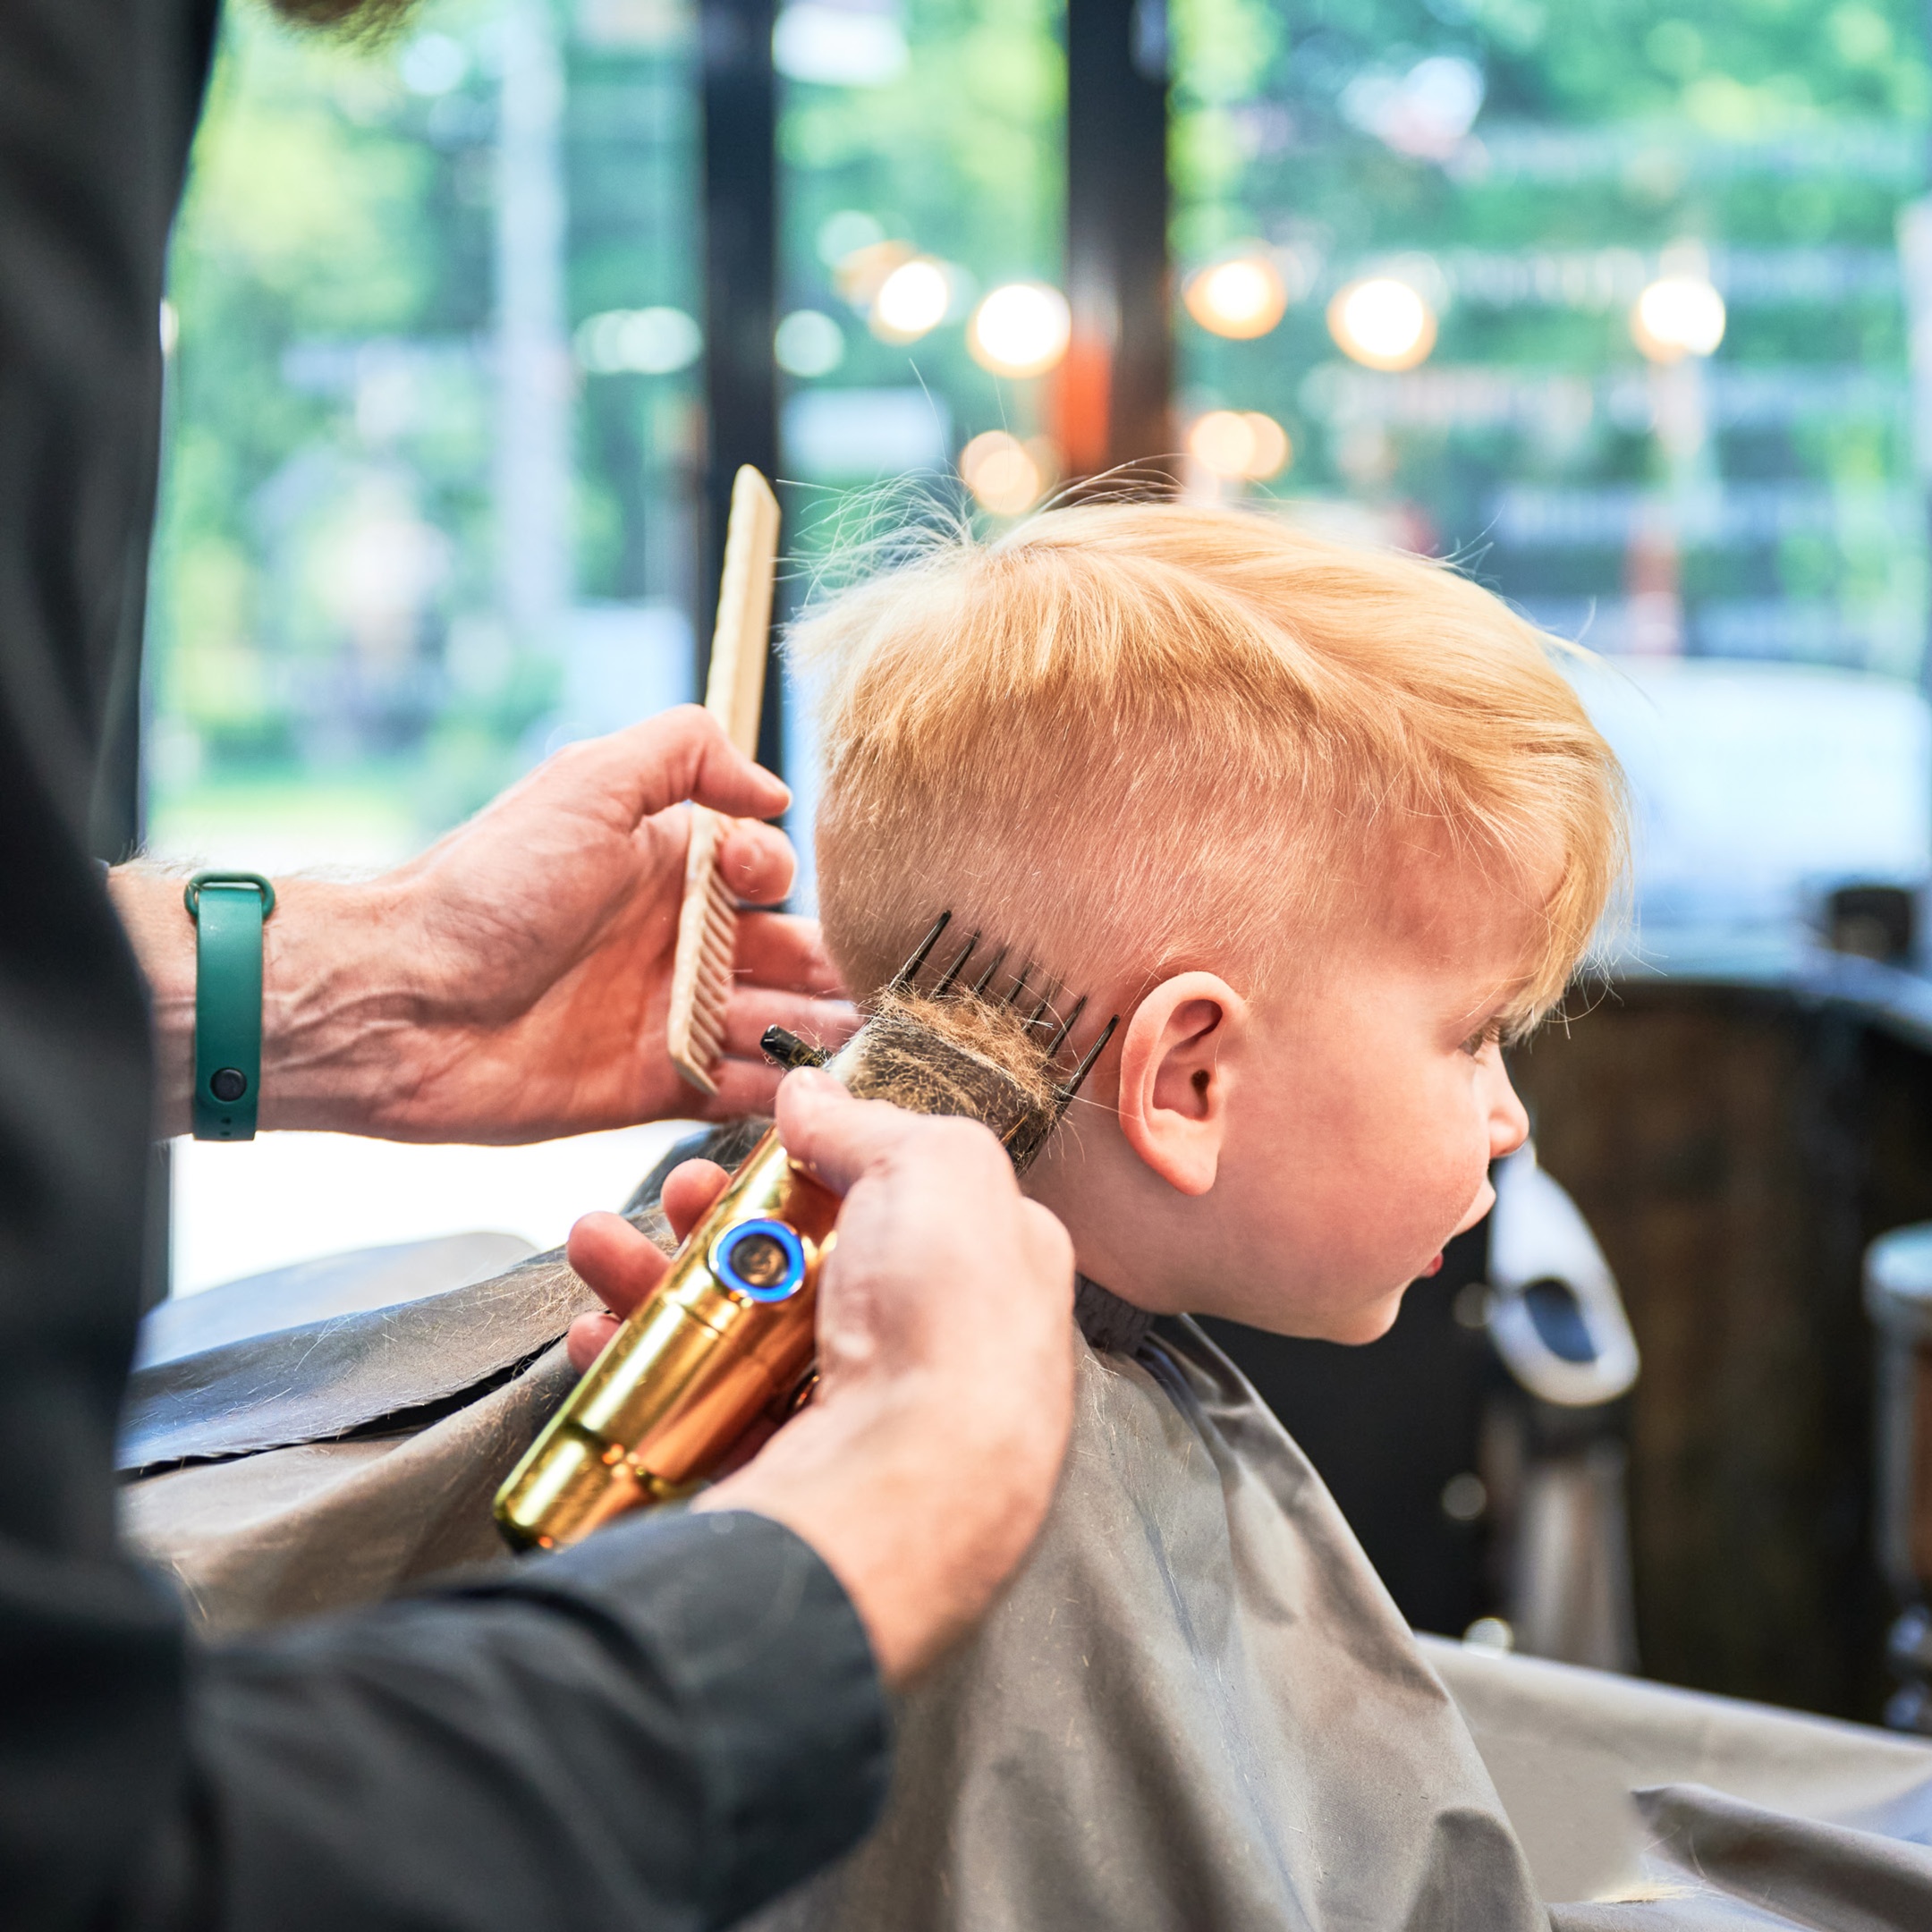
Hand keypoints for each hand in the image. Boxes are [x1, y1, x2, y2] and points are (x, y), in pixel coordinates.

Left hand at [114, 708, 857, 1141]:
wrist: (399, 1001)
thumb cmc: (484, 887)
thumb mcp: (585, 782)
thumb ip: (683, 754)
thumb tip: (770, 788)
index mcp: (657, 864)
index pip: (756, 868)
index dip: (774, 872)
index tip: (762, 878)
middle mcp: (668, 941)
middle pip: (781, 954)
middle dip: (831, 968)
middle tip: (881, 987)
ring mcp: (660, 1018)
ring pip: (768, 1025)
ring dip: (817, 1035)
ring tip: (866, 1047)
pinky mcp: (646, 1088)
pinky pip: (730, 1092)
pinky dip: (774, 1095)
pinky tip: (811, 1098)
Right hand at [564, 1071, 1077, 1686]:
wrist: (903, 1498)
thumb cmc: (949, 1328)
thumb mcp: (938, 1169)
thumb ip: (873, 1124)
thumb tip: (815, 1095)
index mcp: (991, 1269)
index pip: (902, 1198)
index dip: (826, 1161)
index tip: (763, 1142)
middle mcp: (930, 1345)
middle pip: (805, 1260)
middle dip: (721, 1218)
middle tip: (678, 1194)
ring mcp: (854, 1416)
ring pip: (738, 1331)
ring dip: (657, 1280)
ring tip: (598, 1248)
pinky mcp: (785, 1473)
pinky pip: (696, 1408)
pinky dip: (639, 1366)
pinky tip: (599, 1336)